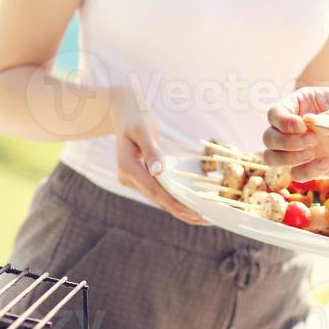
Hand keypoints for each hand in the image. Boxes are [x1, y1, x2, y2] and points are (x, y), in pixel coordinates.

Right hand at [105, 86, 206, 224]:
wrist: (122, 110)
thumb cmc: (135, 115)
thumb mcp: (143, 129)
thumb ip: (151, 150)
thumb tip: (158, 172)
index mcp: (127, 168)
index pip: (155, 190)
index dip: (175, 203)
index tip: (193, 212)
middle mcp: (128, 177)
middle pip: (158, 199)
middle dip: (181, 210)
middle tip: (205, 219)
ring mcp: (133, 179)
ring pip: (159, 198)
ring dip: (179, 208)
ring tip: (203, 216)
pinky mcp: (140, 177)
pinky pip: (159, 190)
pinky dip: (174, 198)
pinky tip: (190, 204)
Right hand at [262, 87, 328, 181]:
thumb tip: (309, 121)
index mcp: (301, 104)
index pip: (275, 113)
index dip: (282, 121)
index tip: (301, 127)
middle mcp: (296, 127)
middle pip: (269, 137)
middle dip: (285, 142)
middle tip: (312, 142)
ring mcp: (301, 148)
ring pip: (273, 158)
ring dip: (287, 158)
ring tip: (312, 153)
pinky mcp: (312, 166)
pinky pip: (296, 174)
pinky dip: (306, 172)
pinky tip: (326, 164)